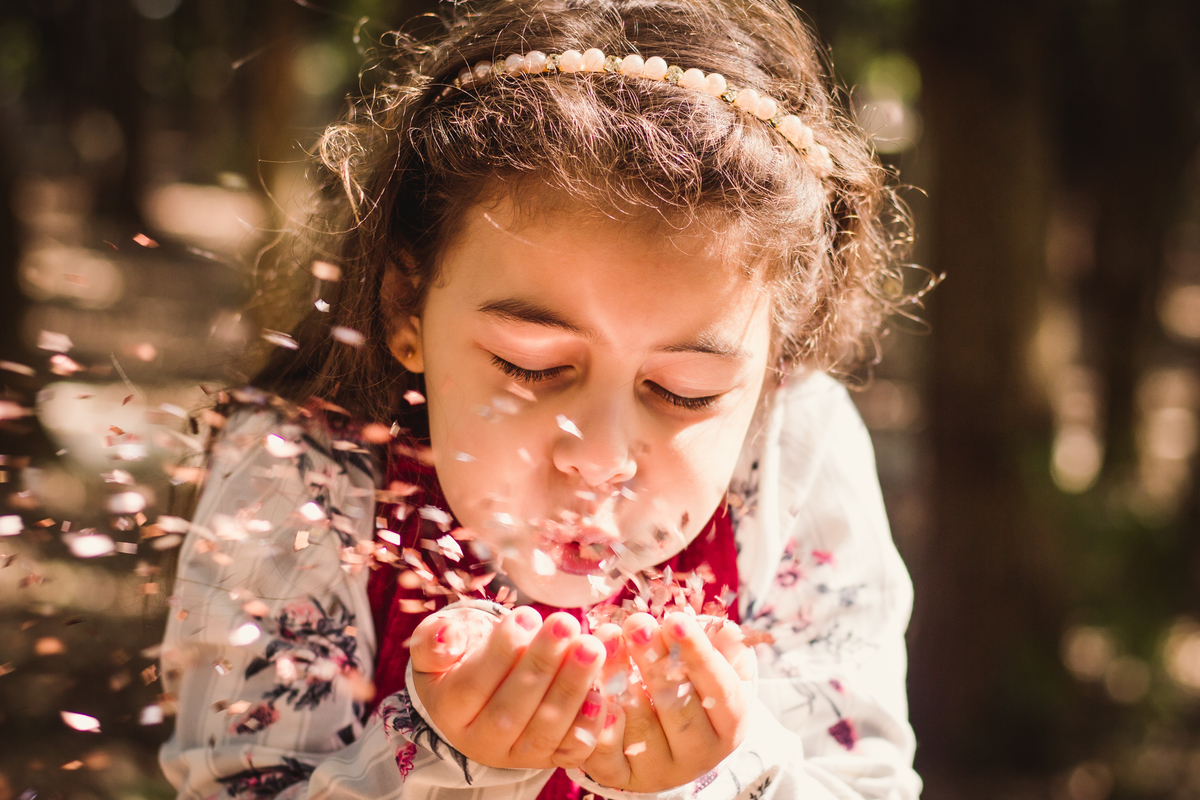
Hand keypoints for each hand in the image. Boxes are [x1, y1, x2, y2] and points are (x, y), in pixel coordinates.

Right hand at [409, 606, 608, 770]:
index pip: (473, 685)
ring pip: (545, 731)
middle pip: (512, 710)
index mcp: (449, 711)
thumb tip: (447, 635)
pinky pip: (570, 753)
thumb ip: (435, 641)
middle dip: (543, 664)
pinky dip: (589, 729)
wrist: (478, 695)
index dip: (500, 652)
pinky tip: (603, 697)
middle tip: (566, 624)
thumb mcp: (435, 646)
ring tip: (591, 647)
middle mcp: (481, 741)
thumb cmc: (459, 660)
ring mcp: (517, 754)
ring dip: (572, 688)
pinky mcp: (548, 758)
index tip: (526, 614)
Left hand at [582, 612, 754, 792]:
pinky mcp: (620, 777)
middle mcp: (698, 754)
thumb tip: (723, 630)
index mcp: (729, 723)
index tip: (676, 620)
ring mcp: (659, 770)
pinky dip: (596, 723)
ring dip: (619, 680)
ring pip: (639, 729)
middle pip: (677, 708)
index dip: (698, 655)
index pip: (720, 690)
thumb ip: (725, 644)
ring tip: (607, 641)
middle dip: (655, 661)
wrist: (666, 728)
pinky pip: (605, 755)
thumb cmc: (697, 682)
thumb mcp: (723, 661)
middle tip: (636, 624)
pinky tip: (590, 689)